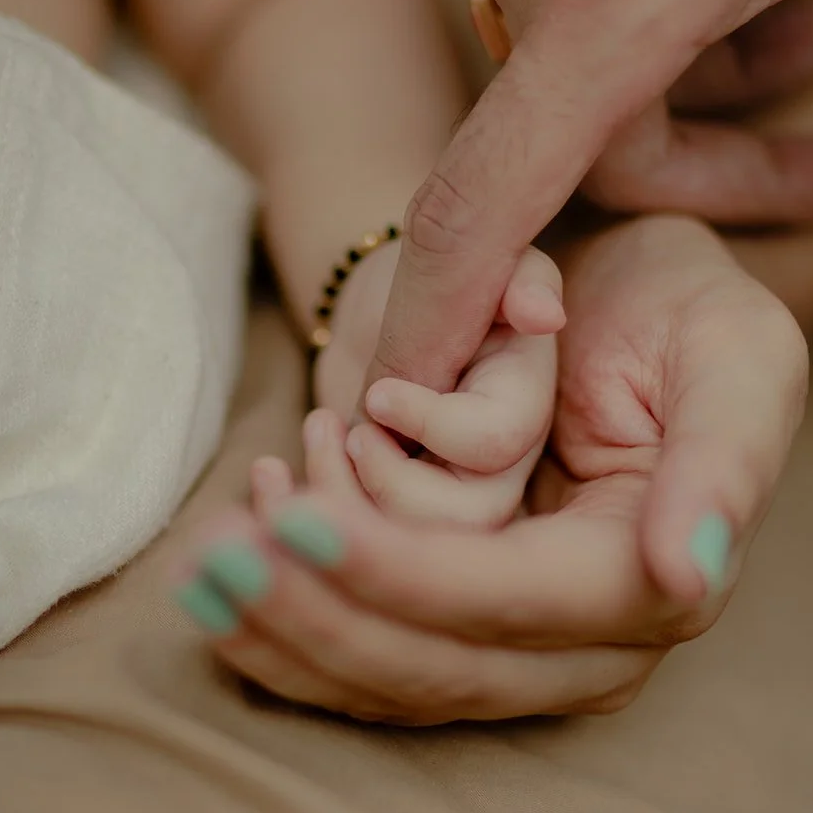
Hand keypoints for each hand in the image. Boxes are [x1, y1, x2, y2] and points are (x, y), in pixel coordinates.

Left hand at [174, 216, 806, 722]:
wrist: (631, 310)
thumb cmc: (686, 311)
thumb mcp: (735, 351)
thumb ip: (724, 462)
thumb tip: (684, 578)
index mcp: (654, 585)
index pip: (507, 603)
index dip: (397, 574)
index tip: (293, 523)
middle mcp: (593, 649)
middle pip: (432, 667)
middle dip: (314, 613)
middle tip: (214, 553)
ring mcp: (527, 658)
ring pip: (387, 683)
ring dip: (285, 629)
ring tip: (207, 552)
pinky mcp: (469, 642)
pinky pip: (368, 665)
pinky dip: (290, 627)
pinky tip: (233, 563)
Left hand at [315, 239, 563, 526]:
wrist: (384, 312)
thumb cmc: (436, 276)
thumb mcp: (477, 259)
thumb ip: (515, 281)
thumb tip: (541, 314)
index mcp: (526, 400)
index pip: (497, 441)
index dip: (432, 424)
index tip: (380, 391)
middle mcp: (505, 465)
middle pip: (466, 522)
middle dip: (390, 484)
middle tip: (350, 430)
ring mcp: (450, 500)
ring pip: (408, 547)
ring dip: (340, 498)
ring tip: (319, 429)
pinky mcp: (394, 521)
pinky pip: (354, 553)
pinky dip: (300, 515)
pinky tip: (272, 472)